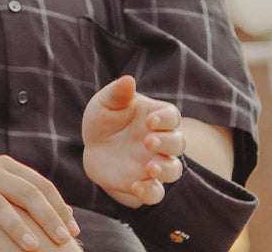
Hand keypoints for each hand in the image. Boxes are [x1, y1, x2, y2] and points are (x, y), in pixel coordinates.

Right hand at [0, 156, 78, 251]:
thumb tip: (69, 213)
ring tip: (34, 248)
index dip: (58, 206)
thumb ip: (27, 195)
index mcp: (2, 166)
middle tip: (64, 240)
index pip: (39, 183)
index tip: (74, 230)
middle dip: (47, 216)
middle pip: (24, 191)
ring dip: (17, 227)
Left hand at [82, 75, 184, 206]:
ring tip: (150, 167)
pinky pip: (156, 192)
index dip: (166, 119)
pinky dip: (150, 192)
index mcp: (156, 118)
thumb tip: (128, 79)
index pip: (172, 116)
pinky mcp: (144, 183)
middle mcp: (161, 142)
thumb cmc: (104, 119)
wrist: (92, 146)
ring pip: (174, 170)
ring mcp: (155, 164)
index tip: (150, 121)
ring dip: (166, 169)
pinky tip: (136, 186)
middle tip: (149, 142)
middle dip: (168, 143)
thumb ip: (118, 93)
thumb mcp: (105, 103)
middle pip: (178, 143)